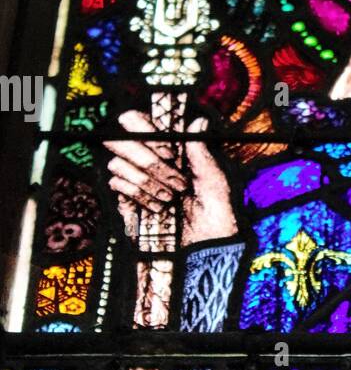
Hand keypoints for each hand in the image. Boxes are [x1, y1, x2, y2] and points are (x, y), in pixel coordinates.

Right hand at [105, 110, 238, 247]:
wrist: (202, 248)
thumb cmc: (215, 214)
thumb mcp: (215, 181)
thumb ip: (201, 152)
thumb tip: (198, 120)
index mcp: (172, 150)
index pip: (144, 124)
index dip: (147, 128)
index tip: (168, 150)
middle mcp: (149, 161)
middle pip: (124, 139)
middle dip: (148, 159)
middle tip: (175, 179)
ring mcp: (135, 180)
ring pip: (117, 162)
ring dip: (146, 180)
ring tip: (170, 197)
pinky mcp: (125, 200)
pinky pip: (116, 184)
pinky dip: (137, 194)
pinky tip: (157, 206)